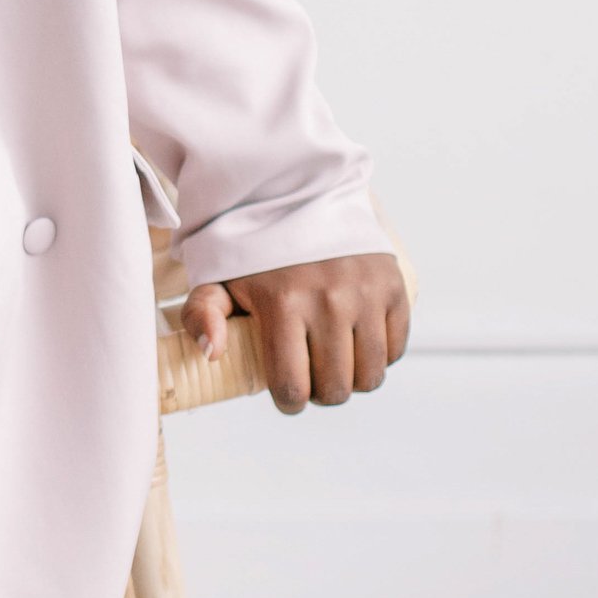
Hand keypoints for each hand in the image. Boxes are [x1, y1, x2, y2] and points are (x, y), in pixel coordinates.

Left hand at [181, 251, 407, 414]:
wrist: (301, 197)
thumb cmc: (255, 251)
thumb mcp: (217, 278)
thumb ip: (201, 315)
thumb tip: (212, 353)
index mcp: (282, 303)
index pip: (292, 388)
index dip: (289, 401)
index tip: (287, 392)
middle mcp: (329, 300)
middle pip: (335, 389)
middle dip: (321, 393)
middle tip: (311, 375)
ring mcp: (366, 293)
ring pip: (370, 376)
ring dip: (353, 381)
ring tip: (335, 364)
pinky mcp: (393, 285)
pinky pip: (395, 349)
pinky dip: (380, 357)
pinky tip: (358, 342)